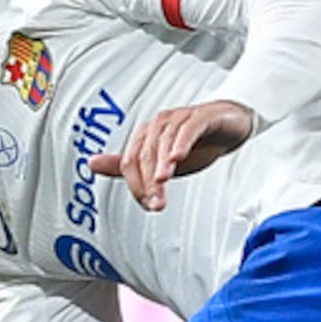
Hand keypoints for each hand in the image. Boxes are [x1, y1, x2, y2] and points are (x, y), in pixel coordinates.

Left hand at [91, 99, 253, 210]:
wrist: (230, 125)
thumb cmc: (195, 142)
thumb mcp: (161, 162)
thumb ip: (128, 167)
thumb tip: (91, 164)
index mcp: (145, 136)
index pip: (130, 162)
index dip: (136, 185)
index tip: (147, 204)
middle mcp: (159, 125)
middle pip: (145, 154)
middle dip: (149, 181)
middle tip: (156, 202)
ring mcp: (180, 118)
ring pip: (163, 142)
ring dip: (162, 164)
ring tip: (162, 181)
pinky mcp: (201, 116)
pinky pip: (187, 129)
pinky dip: (181, 143)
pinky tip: (178, 157)